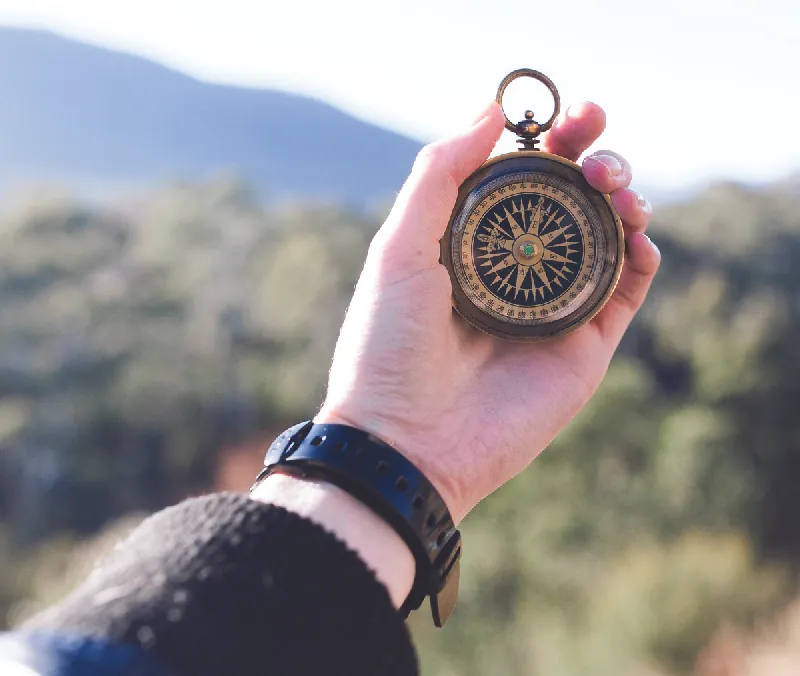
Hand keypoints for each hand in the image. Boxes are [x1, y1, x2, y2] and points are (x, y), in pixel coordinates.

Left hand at [317, 101, 659, 523]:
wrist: (406, 441)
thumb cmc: (389, 345)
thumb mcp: (400, 247)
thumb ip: (440, 174)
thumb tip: (492, 110)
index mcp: (471, 245)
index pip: (523, 179)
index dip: (550, 142)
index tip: (567, 116)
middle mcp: (515, 272)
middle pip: (572, 201)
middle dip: (593, 159)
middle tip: (596, 143)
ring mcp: (552, 308)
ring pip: (607, 237)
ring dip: (622, 198)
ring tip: (614, 185)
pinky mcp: (583, 346)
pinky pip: (626, 290)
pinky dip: (641, 254)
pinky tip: (635, 231)